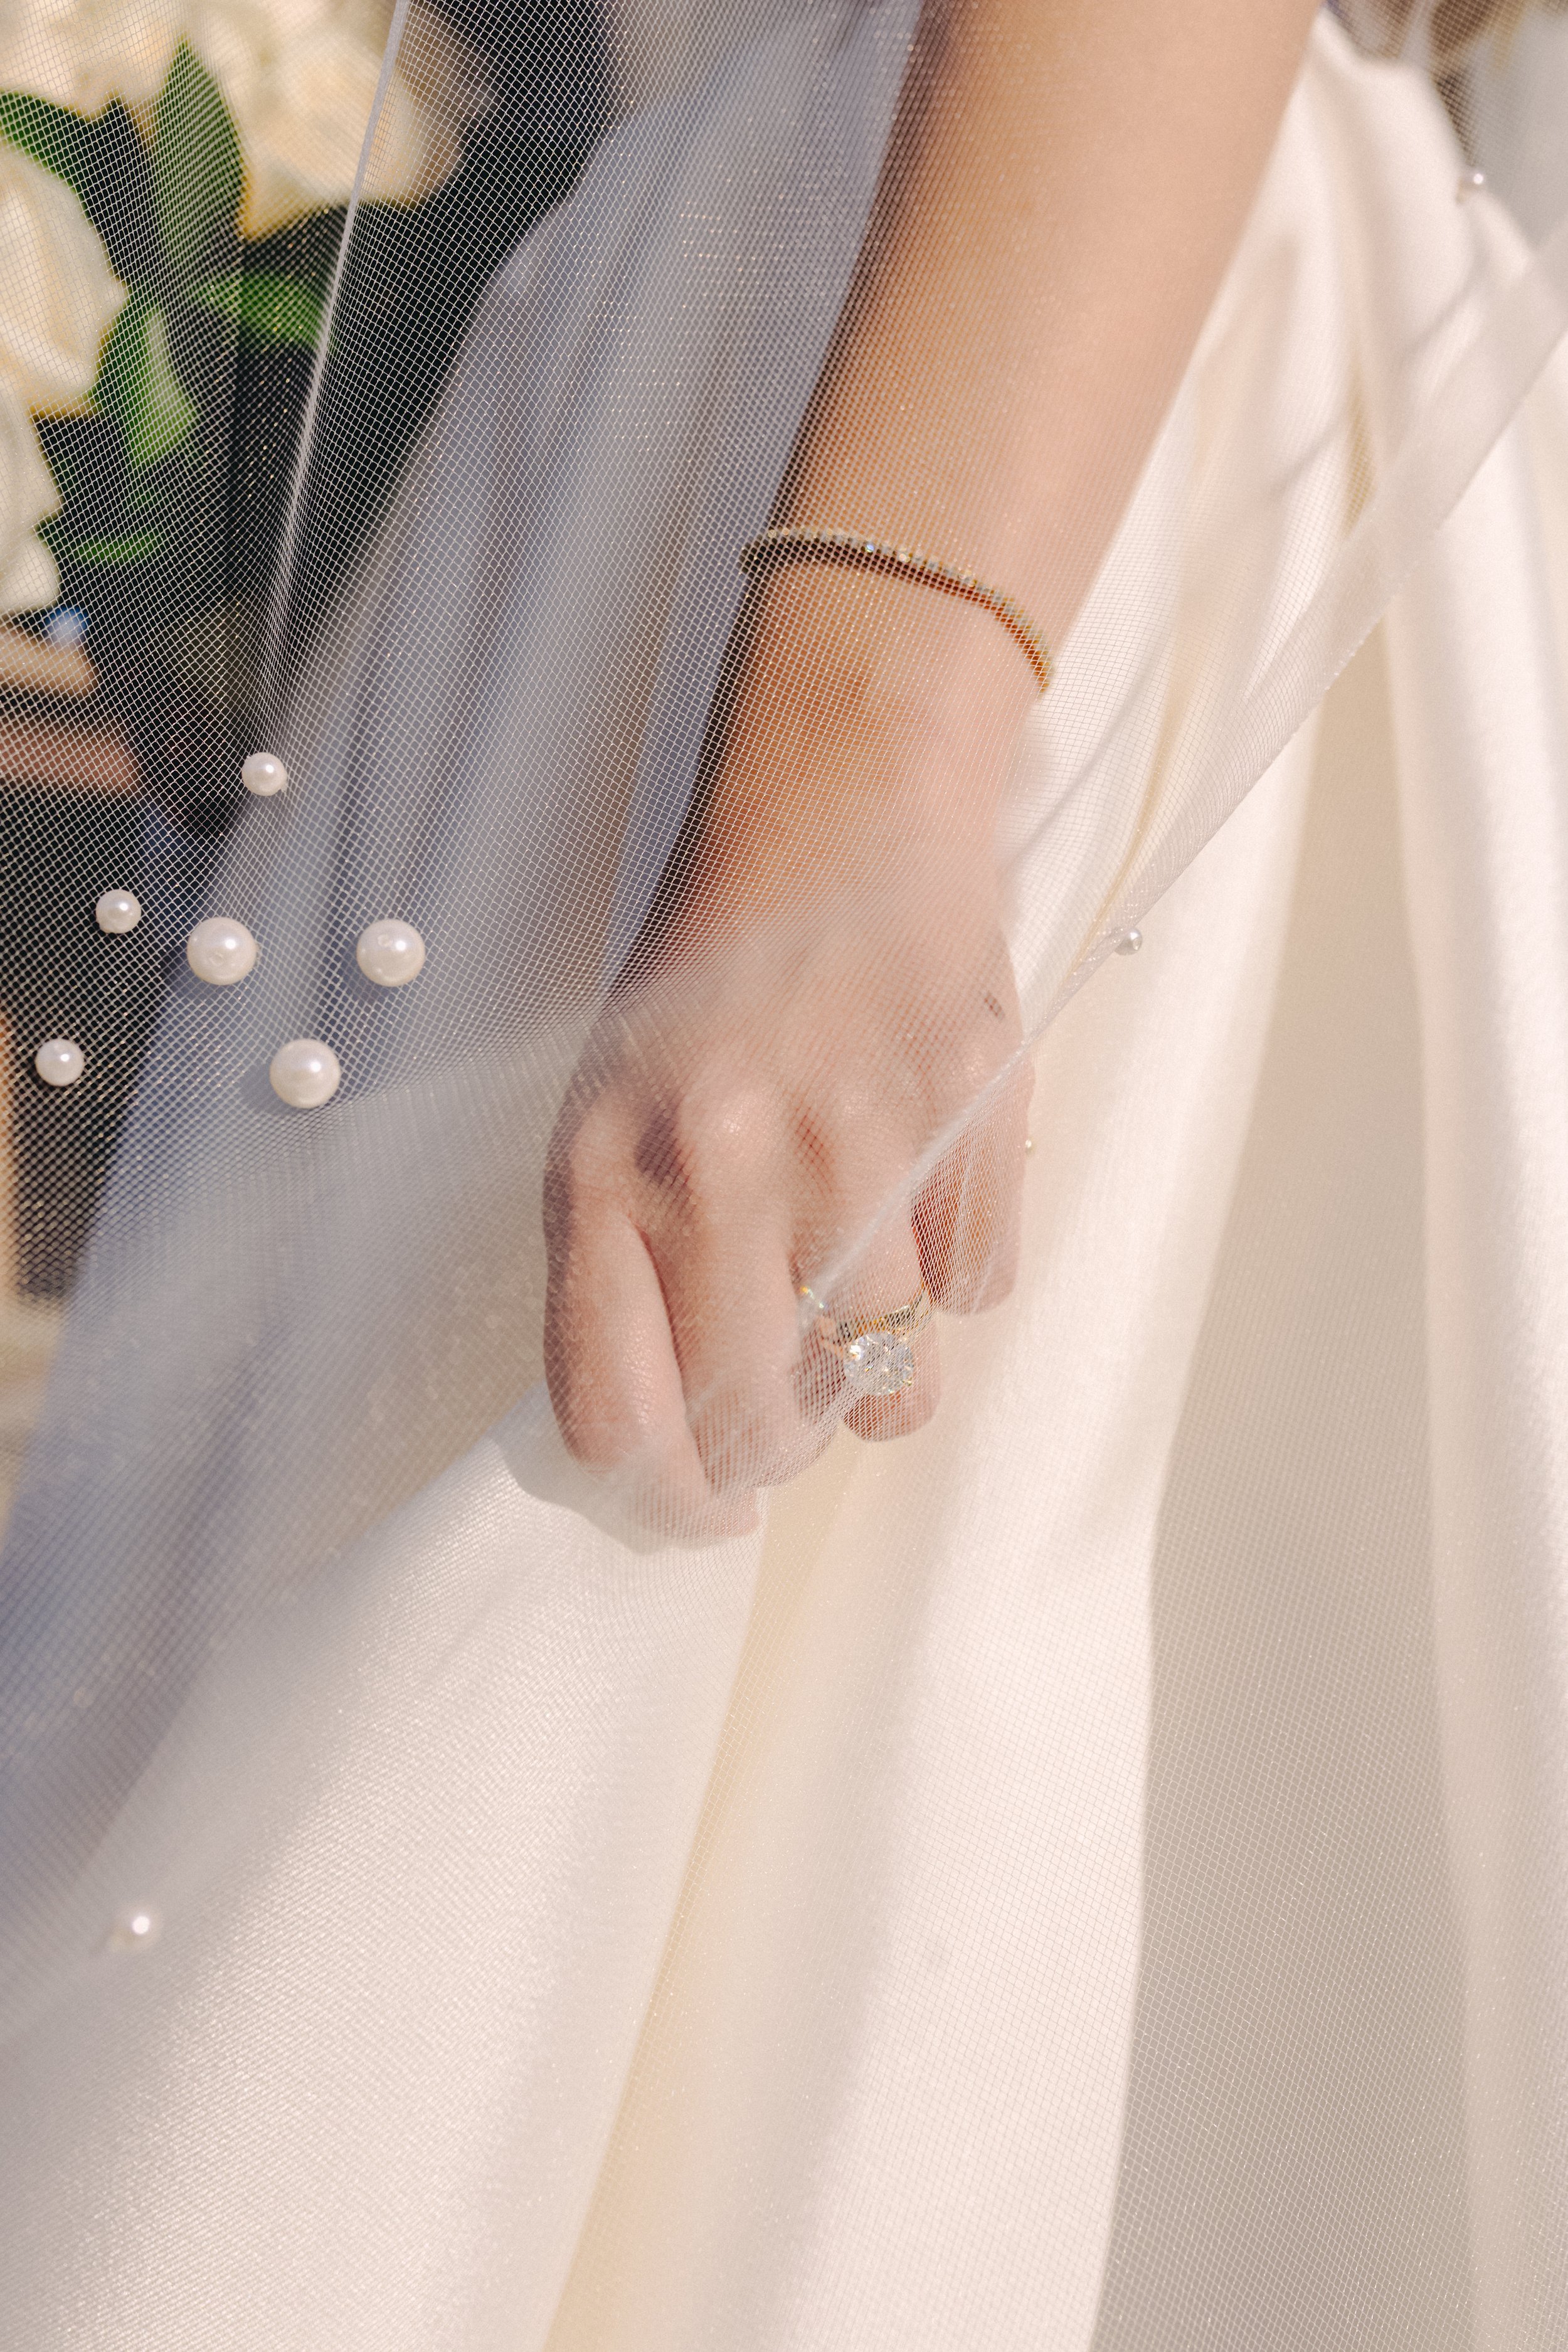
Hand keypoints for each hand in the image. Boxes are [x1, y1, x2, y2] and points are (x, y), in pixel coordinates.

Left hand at [543, 572, 1034, 1540]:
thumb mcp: (613, 1102)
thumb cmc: (714, 972)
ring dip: (889, 1370)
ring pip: (894, 1373)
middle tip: (801, 1419)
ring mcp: (854, 1134)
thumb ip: (621, 1260)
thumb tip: (671, 1432)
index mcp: (604, 1164)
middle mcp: (719, 1158)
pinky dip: (968, 1270)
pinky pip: (986, 1286)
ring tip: (874, 1285)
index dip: (670, 1495)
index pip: (616, 1412)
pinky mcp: (972, 1106)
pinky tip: (936, 1193)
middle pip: (764, 1419)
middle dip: (787, 1450)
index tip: (707, 1506)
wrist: (835, 803)